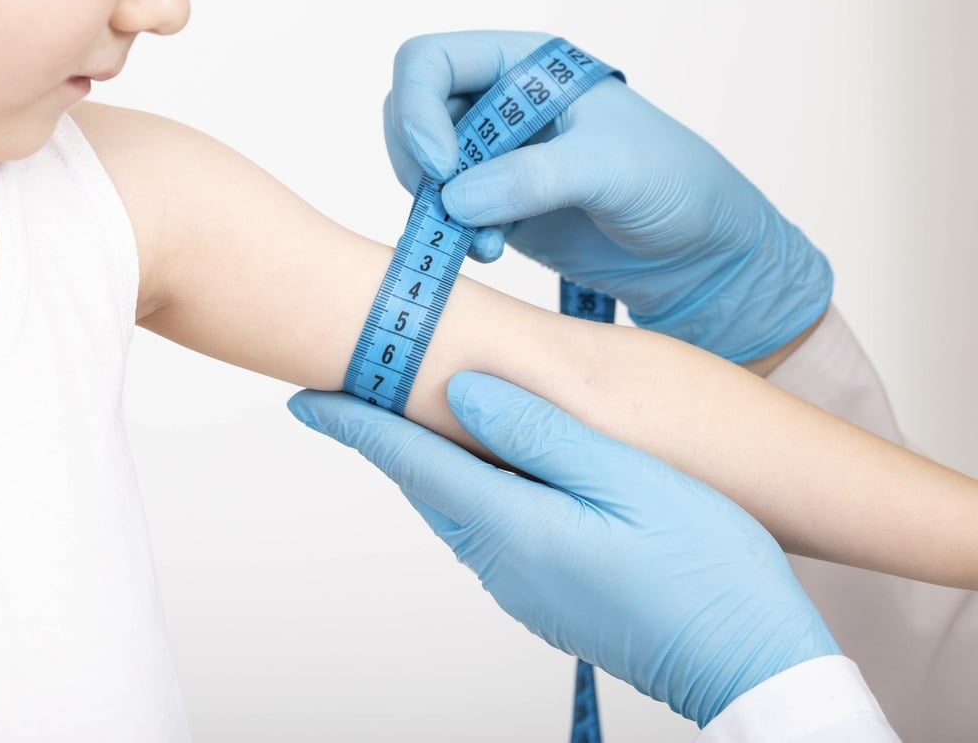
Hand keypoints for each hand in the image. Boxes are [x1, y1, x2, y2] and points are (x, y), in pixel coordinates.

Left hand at [287, 372, 838, 726]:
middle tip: (354, 390)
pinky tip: (488, 468)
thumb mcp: (629, 480)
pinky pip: (485, 532)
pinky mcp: (546, 598)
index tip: (307, 399)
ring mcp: (522, 587)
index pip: (411, 462)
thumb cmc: (707, 570)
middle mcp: (501, 562)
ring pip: (453, 509)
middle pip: (423, 486)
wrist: (749, 664)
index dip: (355, 425)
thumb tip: (461, 392)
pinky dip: (467, 491)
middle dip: (382, 438)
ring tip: (413, 418)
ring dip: (425, 464)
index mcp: (514, 525)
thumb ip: (542, 434)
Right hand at [384, 30, 831, 362]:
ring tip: (481, 241)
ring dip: (434, 207)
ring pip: (421, 170)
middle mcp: (502, 107)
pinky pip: (443, 215)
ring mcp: (496, 160)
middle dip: (419, 163)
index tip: (443, 167)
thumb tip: (454, 198)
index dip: (417, 109)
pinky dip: (451, 235)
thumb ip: (533, 177)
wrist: (699, 256)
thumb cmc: (676, 187)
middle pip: (410, 115)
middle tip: (450, 206)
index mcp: (527, 68)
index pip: (430, 62)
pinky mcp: (497, 210)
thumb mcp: (611, 169)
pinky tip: (488, 252)